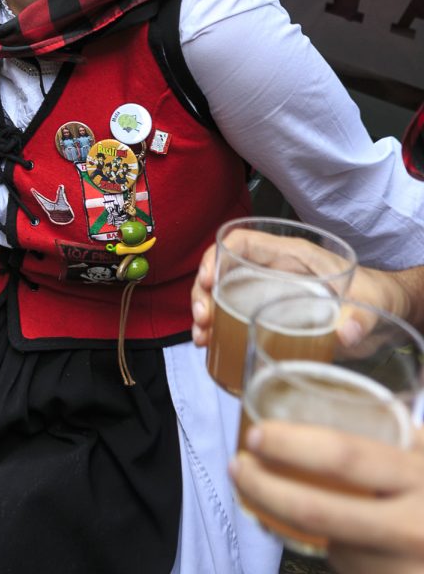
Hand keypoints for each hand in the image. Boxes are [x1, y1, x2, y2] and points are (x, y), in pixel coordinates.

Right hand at [189, 242, 406, 350]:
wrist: (386, 313)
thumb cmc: (377, 296)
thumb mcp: (372, 304)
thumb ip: (361, 316)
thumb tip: (345, 332)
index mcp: (293, 256)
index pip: (244, 242)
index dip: (217, 256)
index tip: (207, 281)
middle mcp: (276, 271)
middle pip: (225, 270)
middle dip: (204, 292)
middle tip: (203, 321)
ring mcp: (271, 292)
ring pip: (225, 294)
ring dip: (207, 313)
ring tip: (202, 337)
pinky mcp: (272, 314)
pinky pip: (237, 315)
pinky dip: (220, 328)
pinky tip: (212, 345)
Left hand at [230, 421, 423, 573]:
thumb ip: (398, 438)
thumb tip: (336, 398)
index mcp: (421, 476)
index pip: (345, 455)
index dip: (292, 445)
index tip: (255, 434)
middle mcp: (414, 525)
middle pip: (319, 510)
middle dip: (265, 488)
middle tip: (238, 468)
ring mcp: (406, 569)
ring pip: (331, 547)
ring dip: (297, 524)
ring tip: (275, 497)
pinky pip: (351, 572)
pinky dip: (337, 554)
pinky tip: (336, 538)